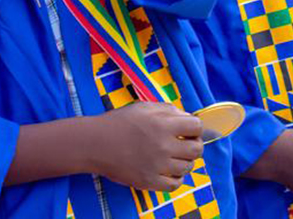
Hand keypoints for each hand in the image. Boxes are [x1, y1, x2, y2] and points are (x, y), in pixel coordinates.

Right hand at [89, 102, 203, 191]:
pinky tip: (168, 171)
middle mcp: (163, 145)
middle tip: (185, 144)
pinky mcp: (149, 181)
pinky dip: (176, 179)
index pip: (197, 127)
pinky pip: (175, 185)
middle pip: (196, 150)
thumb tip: (186, 117)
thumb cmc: (118, 122)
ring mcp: (157, 165)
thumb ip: (167, 110)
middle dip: (194, 145)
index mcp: (163, 124)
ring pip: (187, 168)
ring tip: (174, 157)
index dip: (195, 128)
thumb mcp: (143, 107)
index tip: (189, 130)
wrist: (95, 143)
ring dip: (184, 162)